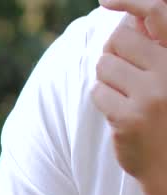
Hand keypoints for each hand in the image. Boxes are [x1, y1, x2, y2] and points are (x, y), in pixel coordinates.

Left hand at [94, 0, 166, 194]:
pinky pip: (98, 93)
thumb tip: (131, 19)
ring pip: (105, 66)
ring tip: (126, 96)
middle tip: (122, 71)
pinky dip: (103, 100)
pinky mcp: (129, 118)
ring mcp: (151, 96)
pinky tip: (121, 113)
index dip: (131, 2)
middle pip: (120, 40)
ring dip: (108, 79)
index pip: (160, 14)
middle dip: (115, 52)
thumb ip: (157, 51)